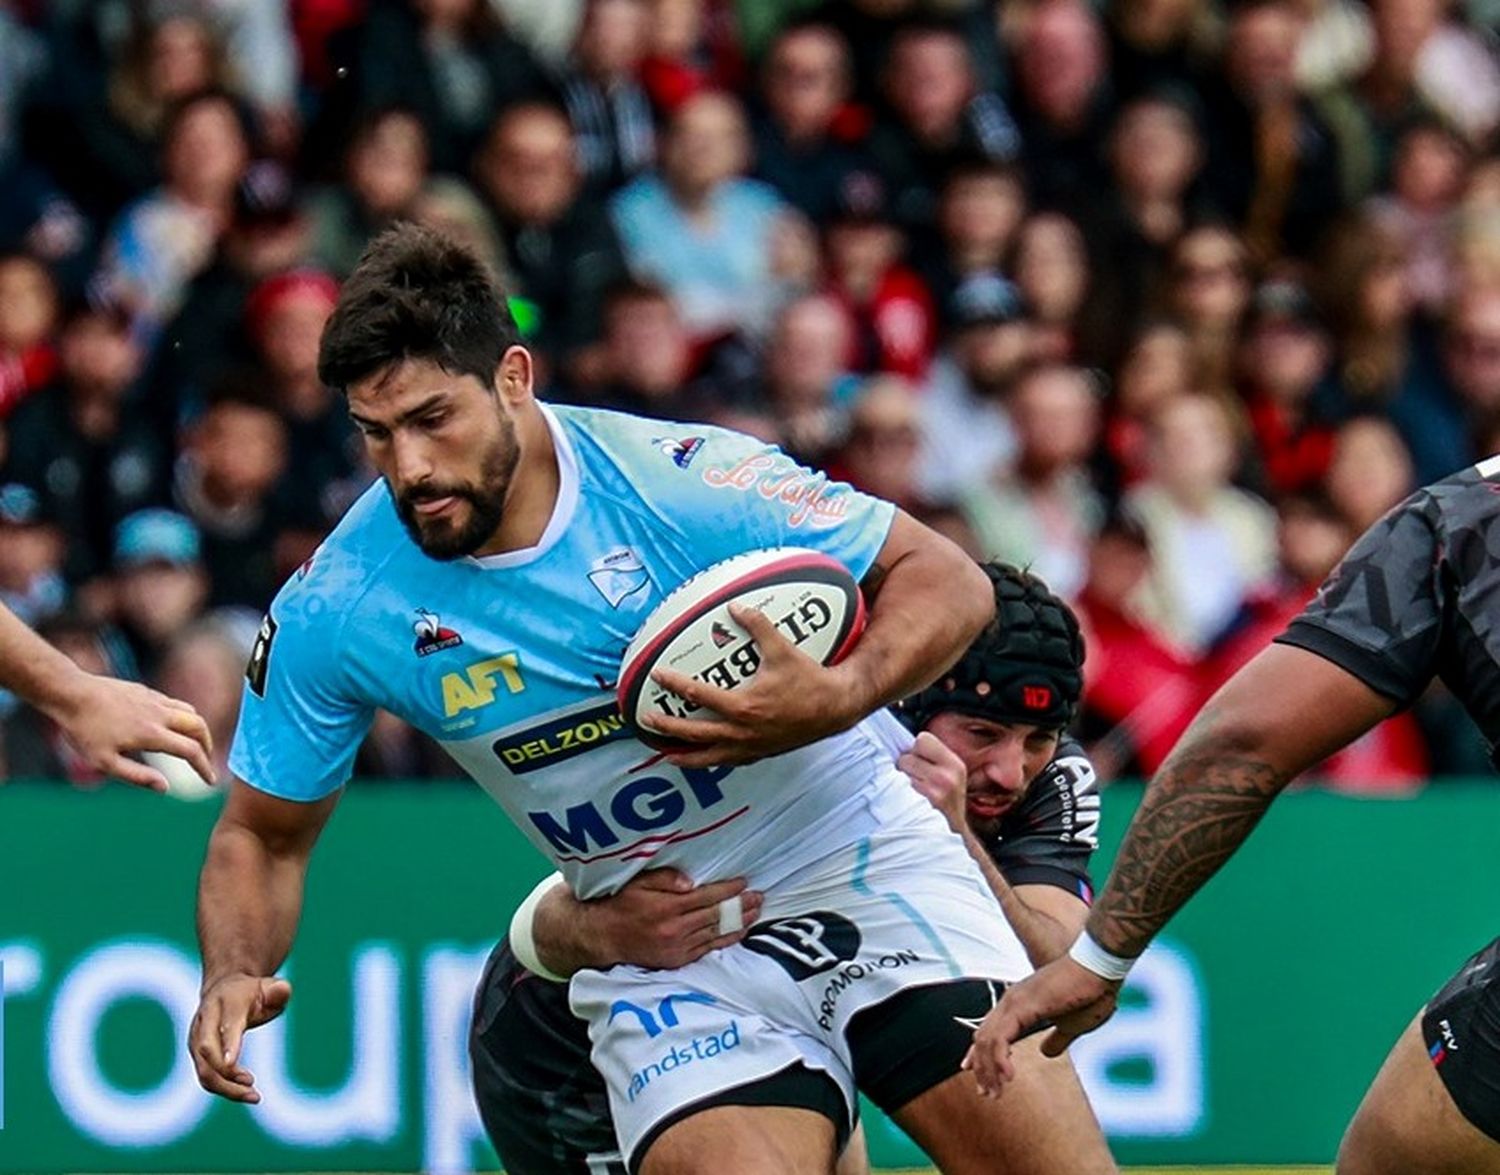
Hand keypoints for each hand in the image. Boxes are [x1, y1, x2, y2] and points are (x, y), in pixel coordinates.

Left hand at [44, 672, 214, 790]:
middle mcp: (159, 714)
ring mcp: (154, 699)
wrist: (71, 693)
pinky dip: (183, 716)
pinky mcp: (145, 691)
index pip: (191, 751)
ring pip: (190, 712)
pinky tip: (170, 725)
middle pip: (199, 727)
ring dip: (198, 729)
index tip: (210, 781)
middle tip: (206, 760)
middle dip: (208, 745)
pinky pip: (174, 703)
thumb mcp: (104, 762)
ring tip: (193, 743)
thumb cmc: (84, 730)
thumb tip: (166, 787)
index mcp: (152, 734)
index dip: (204, 767)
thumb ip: (137, 776)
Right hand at [189, 973, 292, 1102]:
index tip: (230, 1064)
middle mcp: (205, 1020)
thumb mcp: (270, 986)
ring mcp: (196, 1038)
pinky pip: (205, 1076)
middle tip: (251, 1083)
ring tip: (253, 1095)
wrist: (225, 989)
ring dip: (225, 1087)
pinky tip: (244, 1091)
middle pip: (207, 1051)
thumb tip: (282, 991)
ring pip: (204, 1069)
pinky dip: (223, 1088)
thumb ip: (278, 990)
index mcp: (226, 1001)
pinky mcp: (196, 1053)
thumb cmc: (253, 992)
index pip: (226, 1025)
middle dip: (225, 1072)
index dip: (227, 1044)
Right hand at [578, 868, 763, 969]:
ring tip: (756, 912)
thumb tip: (691, 881)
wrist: (602, 936)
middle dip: (740, 905)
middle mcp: (675, 930)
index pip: (706, 897)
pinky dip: (725, 940)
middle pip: (716, 916)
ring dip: (739, 922)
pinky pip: (707, 949)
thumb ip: (664, 878)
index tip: (744, 882)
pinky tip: (739, 932)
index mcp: (667, 908)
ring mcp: (677, 948)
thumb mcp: (637, 882)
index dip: (728, 890)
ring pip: (716, 934)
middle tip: (759, 896)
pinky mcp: (677, 961)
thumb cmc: (620, 903)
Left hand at [644, 604, 854, 767]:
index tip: (658, 675)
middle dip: (668, 729)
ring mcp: (751, 747)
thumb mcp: (783, 650)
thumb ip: (758, 626)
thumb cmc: (809, 680)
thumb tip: (737, 607)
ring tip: (667, 756)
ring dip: (686, 757)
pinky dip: (714, 760)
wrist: (835, 708)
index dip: (675, 684)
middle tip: (647, 720)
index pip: (699, 696)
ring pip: (710, 758)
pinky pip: (731, 761)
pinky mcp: (761, 753)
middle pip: (695, 734)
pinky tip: (708, 758)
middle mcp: (743, 732)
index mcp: (743, 707)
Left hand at [899, 730, 967, 832]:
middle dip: (906, 766)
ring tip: (911, 792)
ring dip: (899, 780)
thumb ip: (932, 757)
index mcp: (955, 765)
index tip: (920, 762)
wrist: (951, 836)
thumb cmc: (946, 803)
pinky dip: (896, 793)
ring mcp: (934, 792)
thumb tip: (901, 742)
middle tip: (915, 781)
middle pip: (906, 756)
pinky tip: (907, 802)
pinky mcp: (920, 807)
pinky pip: (896, 789)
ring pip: (898, 772)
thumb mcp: (950, 775)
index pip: (922, 738)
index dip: (916, 750)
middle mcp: (947, 777)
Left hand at [961, 956, 1119, 1095]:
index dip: (979, 1054)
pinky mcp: (1022, 1007)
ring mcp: (1013, 1002)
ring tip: (995, 1093)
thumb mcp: (1073, 1025)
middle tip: (987, 1094)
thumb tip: (1046, 1053)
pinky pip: (1001, 1038)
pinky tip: (1009, 1077)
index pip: (989, 1031)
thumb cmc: (1090, 993)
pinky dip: (999, 1060)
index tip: (971, 1073)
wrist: (1100, 969)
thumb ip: (1057, 1038)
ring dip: (988, 1070)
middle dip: (981, 1069)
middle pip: (982, 1039)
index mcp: (1019, 1004)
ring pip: (987, 1041)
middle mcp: (1010, 1001)